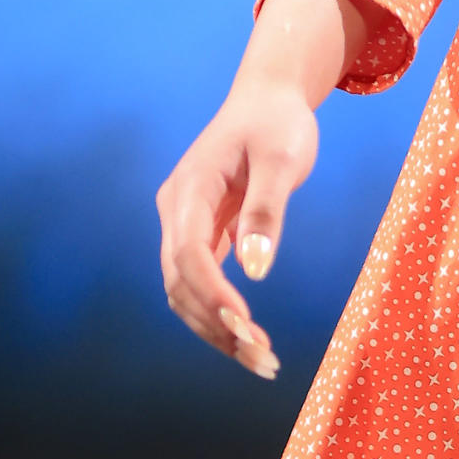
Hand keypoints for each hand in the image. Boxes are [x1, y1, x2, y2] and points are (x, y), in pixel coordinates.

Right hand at [156, 75, 319, 376]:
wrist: (268, 98)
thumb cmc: (277, 123)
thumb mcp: (282, 158)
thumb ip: (267, 210)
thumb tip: (255, 269)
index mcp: (189, 189)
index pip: (189, 253)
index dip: (213, 294)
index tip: (245, 326)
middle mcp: (176, 211)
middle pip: (179, 282)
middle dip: (215, 325)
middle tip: (263, 359)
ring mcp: (184, 224)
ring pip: (184, 291)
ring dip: (215, 329)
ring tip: (260, 359)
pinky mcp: (200, 234)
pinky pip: (199, 283)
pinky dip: (219, 314)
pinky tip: (249, 338)